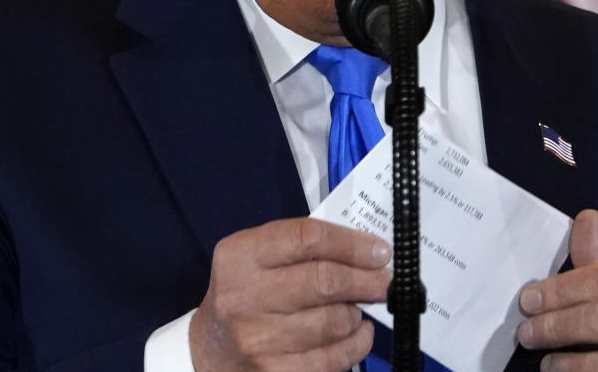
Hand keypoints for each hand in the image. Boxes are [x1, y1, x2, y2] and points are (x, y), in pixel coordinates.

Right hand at [189, 217, 391, 371]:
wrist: (211, 349)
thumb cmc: (246, 291)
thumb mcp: (258, 256)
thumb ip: (303, 247)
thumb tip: (368, 251)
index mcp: (241, 256)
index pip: (307, 239)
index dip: (351, 243)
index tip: (380, 250)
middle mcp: (245, 296)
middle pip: (324, 281)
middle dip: (366, 280)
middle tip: (386, 280)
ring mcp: (259, 340)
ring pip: (333, 322)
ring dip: (356, 313)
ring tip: (359, 306)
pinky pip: (332, 359)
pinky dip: (356, 344)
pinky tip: (357, 333)